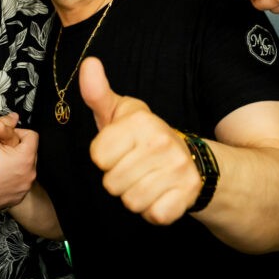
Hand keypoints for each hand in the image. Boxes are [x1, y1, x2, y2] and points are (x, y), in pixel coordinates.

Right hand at [0, 117, 38, 213]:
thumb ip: (4, 128)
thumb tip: (14, 117)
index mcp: (25, 159)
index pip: (31, 136)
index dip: (16, 133)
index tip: (4, 136)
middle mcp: (28, 176)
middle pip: (27, 154)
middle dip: (13, 150)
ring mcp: (21, 190)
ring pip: (21, 170)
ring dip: (10, 165)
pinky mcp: (13, 200)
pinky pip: (15, 185)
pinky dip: (7, 180)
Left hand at [80, 57, 200, 224]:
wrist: (190, 158)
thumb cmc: (143, 136)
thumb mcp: (119, 112)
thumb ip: (97, 92)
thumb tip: (88, 63)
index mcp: (141, 122)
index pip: (98, 156)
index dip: (104, 157)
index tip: (120, 150)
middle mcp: (162, 142)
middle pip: (111, 183)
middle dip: (118, 180)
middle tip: (134, 167)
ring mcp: (178, 169)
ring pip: (130, 201)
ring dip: (134, 196)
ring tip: (146, 180)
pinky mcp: (187, 195)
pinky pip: (153, 215)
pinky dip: (153, 210)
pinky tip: (160, 194)